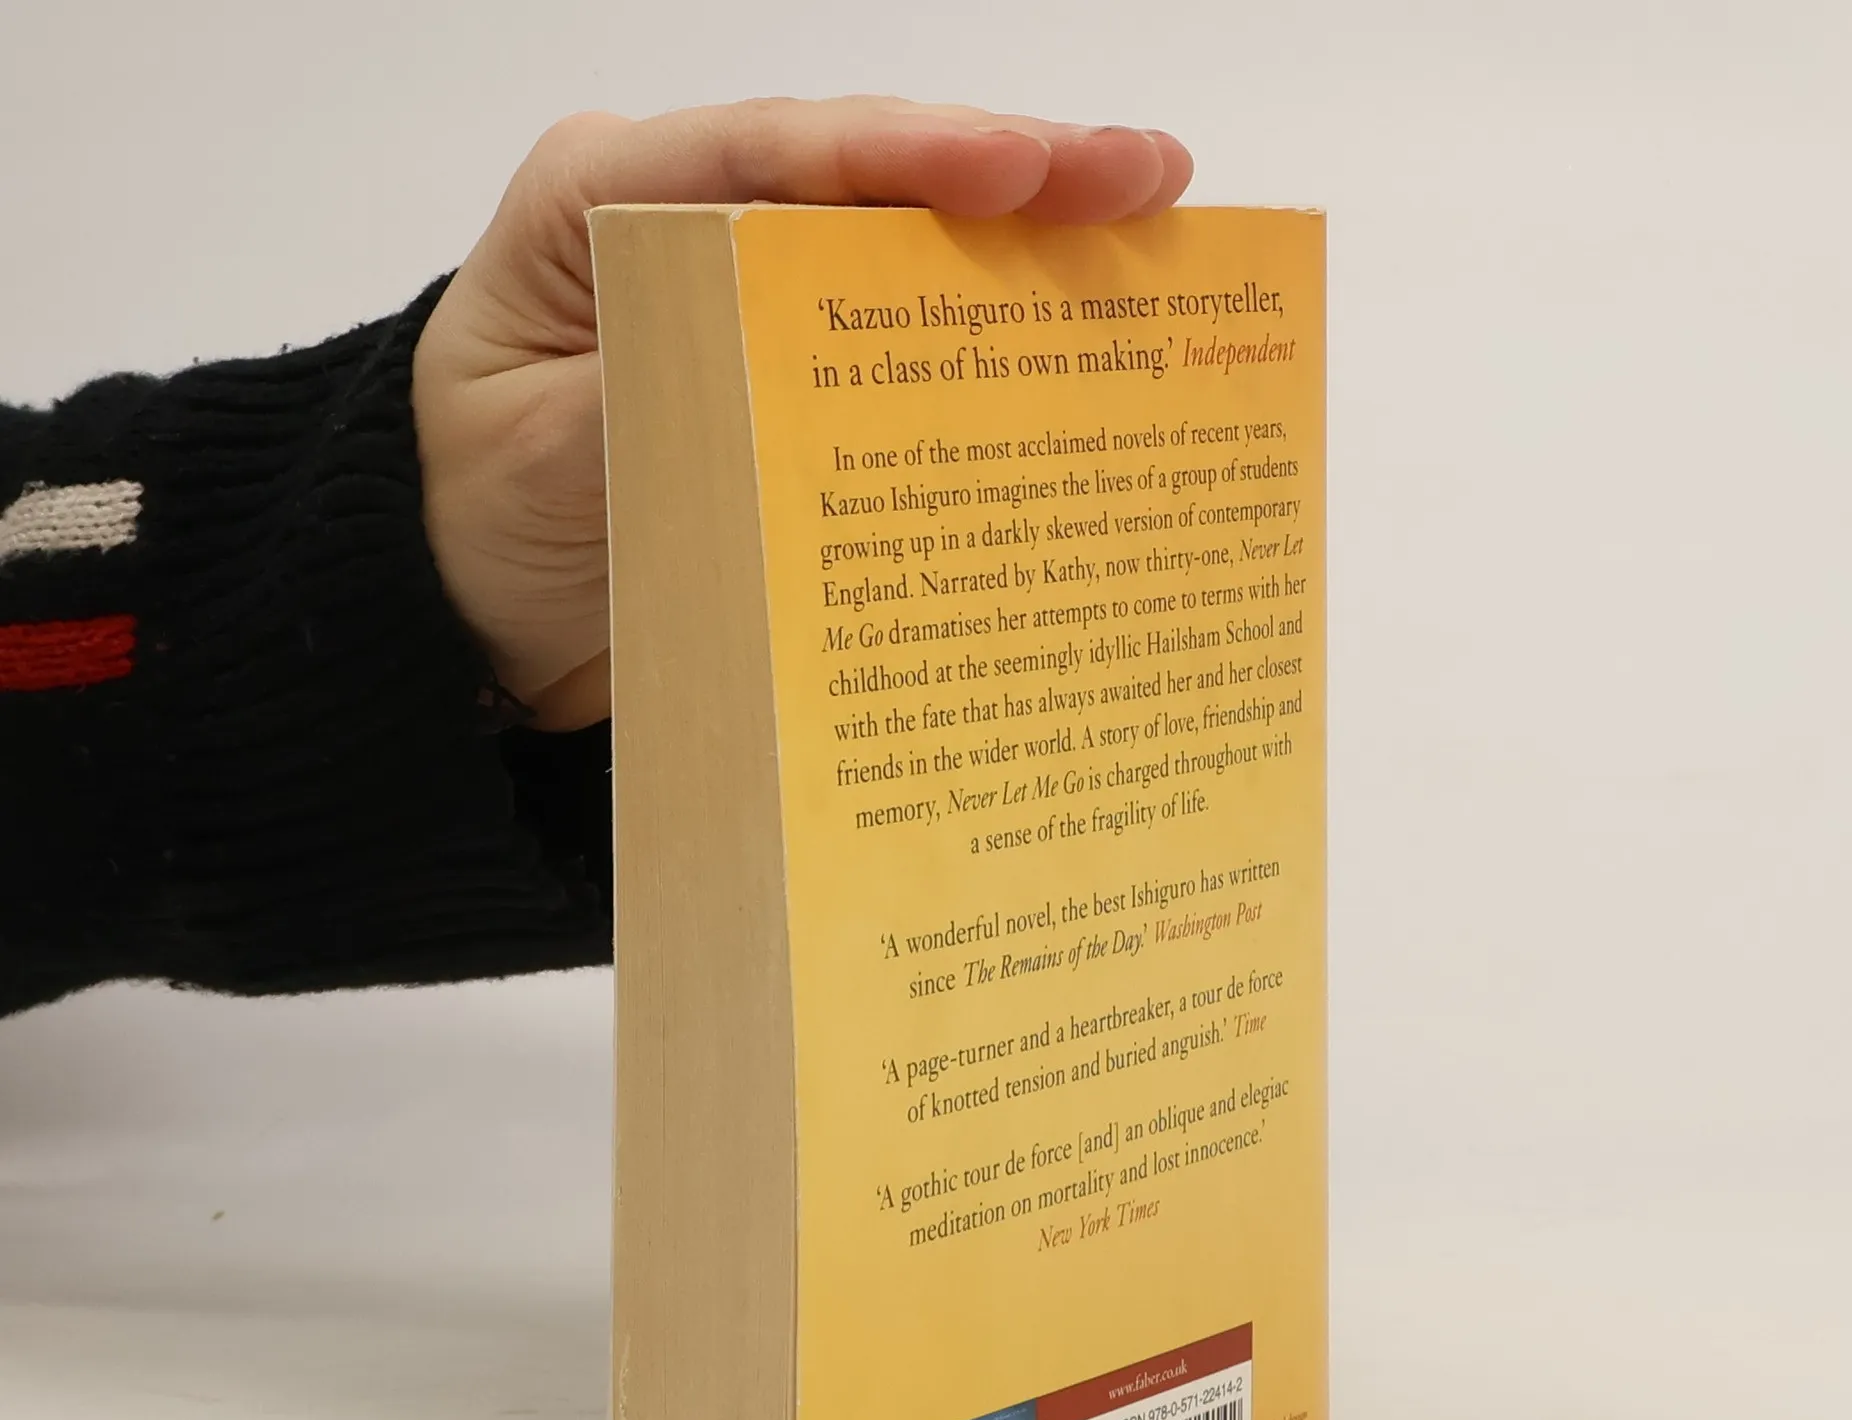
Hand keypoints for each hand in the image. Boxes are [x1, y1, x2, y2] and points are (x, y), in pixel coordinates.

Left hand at [412, 98, 1193, 729]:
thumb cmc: (473, 520)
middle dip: (1011, 171)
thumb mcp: (533, 461)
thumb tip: (766, 362)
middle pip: (860, 176)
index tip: (1016, 171)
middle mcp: (688, 219)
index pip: (766, 153)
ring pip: (899, 242)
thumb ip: (643, 397)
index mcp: (600, 200)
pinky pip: (897, 336)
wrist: (471, 610)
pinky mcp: (789, 371)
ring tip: (1156, 220)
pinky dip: (987, 329)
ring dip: (1028, 238)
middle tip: (1146, 176)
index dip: (901, 155)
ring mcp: (748, 290)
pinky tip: (1081, 321)